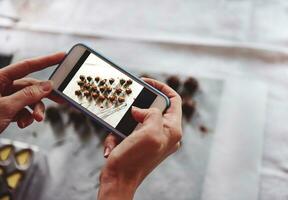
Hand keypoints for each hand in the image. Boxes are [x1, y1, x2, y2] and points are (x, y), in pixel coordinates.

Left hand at [0, 52, 64, 132]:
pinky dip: (26, 118)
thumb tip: (47, 86)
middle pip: (31, 85)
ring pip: (28, 100)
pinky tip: (24, 124)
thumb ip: (28, 95)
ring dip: (36, 110)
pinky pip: (22, 110)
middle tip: (61, 98)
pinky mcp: (5, 110)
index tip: (61, 56)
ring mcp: (4, 99)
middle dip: (44, 95)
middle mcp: (2, 86)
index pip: (27, 65)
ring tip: (37, 119)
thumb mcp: (5, 108)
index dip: (46, 60)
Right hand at [98, 78, 181, 199]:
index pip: (174, 100)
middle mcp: (164, 134)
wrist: (118, 182)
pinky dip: (117, 135)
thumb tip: (141, 110)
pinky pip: (127, 130)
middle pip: (154, 108)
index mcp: (172, 130)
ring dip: (123, 124)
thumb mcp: (150, 132)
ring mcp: (151, 139)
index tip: (146, 82)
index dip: (162, 88)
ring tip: (117, 136)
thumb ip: (153, 114)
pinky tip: (113, 146)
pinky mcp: (138, 143)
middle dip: (138, 106)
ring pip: (138, 119)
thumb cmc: (134, 161)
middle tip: (127, 103)